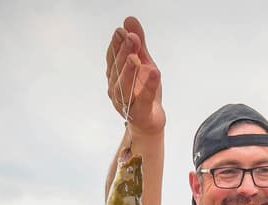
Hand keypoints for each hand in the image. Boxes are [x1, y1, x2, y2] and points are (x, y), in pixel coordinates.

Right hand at [106, 17, 164, 135]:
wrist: (149, 121)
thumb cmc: (142, 92)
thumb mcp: (143, 62)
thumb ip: (138, 43)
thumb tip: (129, 21)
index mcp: (115, 74)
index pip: (112, 56)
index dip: (116, 43)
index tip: (122, 30)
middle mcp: (116, 88)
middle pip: (116, 69)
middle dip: (123, 52)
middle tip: (131, 38)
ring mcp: (126, 102)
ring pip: (124, 86)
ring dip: (129, 71)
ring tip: (136, 58)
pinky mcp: (140, 112)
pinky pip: (144, 99)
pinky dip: (149, 87)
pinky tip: (155, 74)